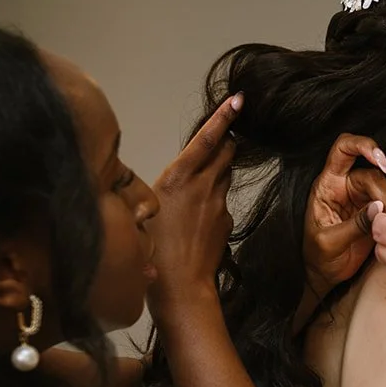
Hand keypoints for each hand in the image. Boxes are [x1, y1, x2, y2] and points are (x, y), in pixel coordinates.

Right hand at [147, 95, 238, 309]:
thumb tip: (181, 179)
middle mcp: (202, 186)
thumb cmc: (151, 249)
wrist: (179, 286)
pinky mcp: (227, 222)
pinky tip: (199, 223)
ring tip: (199, 189)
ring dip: (217, 174)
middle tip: (221, 139)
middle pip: (225, 153)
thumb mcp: (146, 207)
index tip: (239, 100)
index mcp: (178, 177)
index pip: (207, 139)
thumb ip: (169, 186)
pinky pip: (222, 204)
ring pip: (224, 177)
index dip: (223, 117)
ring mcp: (218, 204)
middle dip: (225, 143)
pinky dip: (214, 204)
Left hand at [302, 134, 385, 294]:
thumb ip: (354, 225)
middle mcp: (346, 186)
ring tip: (385, 225)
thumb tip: (378, 208)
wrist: (325, 275)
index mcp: (328, 185)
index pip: (343, 148)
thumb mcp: (330, 242)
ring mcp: (362, 197)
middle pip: (373, 173)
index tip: (380, 161)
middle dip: (382, 192)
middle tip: (384, 215)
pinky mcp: (376, 211)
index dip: (363, 146)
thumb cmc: (319, 257)